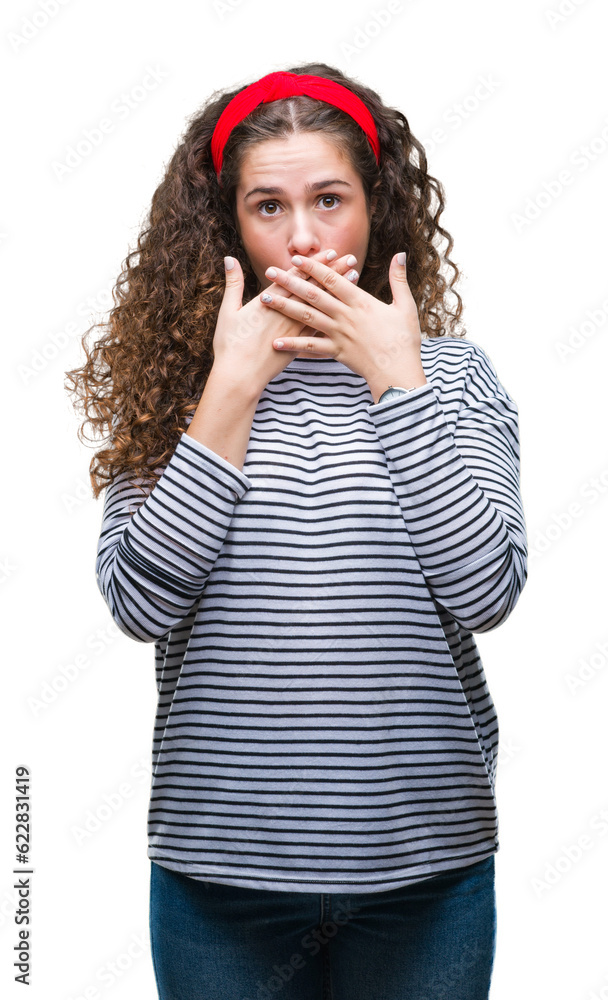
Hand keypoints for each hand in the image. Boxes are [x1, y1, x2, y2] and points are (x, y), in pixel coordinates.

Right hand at [211, 250, 358, 392]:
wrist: (240, 376)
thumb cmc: (231, 345)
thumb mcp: (229, 311)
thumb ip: (233, 284)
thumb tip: (229, 258)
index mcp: (269, 301)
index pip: (297, 276)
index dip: (315, 263)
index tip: (331, 252)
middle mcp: (286, 313)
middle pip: (314, 288)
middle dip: (333, 272)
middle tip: (350, 258)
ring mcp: (294, 330)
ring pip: (321, 306)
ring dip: (338, 292)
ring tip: (353, 279)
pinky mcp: (298, 346)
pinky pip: (320, 329)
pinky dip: (334, 316)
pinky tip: (347, 310)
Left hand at [260, 252, 426, 390]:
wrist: (399, 373)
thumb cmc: (405, 340)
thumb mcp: (405, 306)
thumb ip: (399, 279)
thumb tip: (400, 254)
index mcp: (361, 302)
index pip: (333, 280)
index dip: (315, 267)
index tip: (297, 258)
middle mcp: (346, 317)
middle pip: (313, 295)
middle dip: (290, 282)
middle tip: (270, 271)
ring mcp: (339, 335)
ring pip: (307, 318)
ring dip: (284, 307)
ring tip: (265, 298)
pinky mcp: (336, 353)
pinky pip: (311, 348)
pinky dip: (293, 344)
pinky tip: (276, 342)